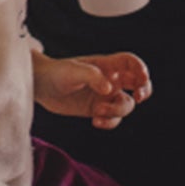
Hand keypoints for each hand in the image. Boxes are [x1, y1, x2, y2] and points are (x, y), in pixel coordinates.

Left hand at [33, 51, 151, 128]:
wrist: (41, 86)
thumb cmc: (56, 72)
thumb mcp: (73, 71)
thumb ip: (92, 76)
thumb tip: (109, 88)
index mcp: (105, 65)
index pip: (130, 63)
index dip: (141, 68)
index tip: (141, 79)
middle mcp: (109, 80)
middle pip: (138, 83)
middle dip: (144, 90)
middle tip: (138, 97)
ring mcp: (104, 96)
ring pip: (125, 104)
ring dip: (117, 110)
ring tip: (98, 112)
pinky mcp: (97, 110)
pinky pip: (113, 118)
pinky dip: (109, 122)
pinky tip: (95, 121)